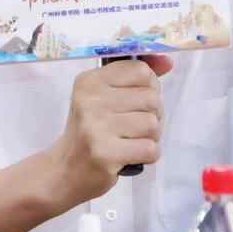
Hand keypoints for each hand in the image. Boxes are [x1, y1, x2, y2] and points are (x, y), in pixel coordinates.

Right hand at [51, 54, 173, 204]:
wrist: (64, 171)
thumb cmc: (90, 131)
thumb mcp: (104, 97)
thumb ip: (135, 77)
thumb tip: (168, 61)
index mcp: (89, 81)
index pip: (141, 71)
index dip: (149, 87)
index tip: (136, 102)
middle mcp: (90, 100)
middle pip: (151, 98)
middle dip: (152, 115)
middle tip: (134, 127)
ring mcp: (96, 128)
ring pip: (153, 124)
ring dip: (150, 137)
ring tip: (131, 141)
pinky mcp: (105, 154)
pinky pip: (150, 149)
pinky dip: (148, 155)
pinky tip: (131, 155)